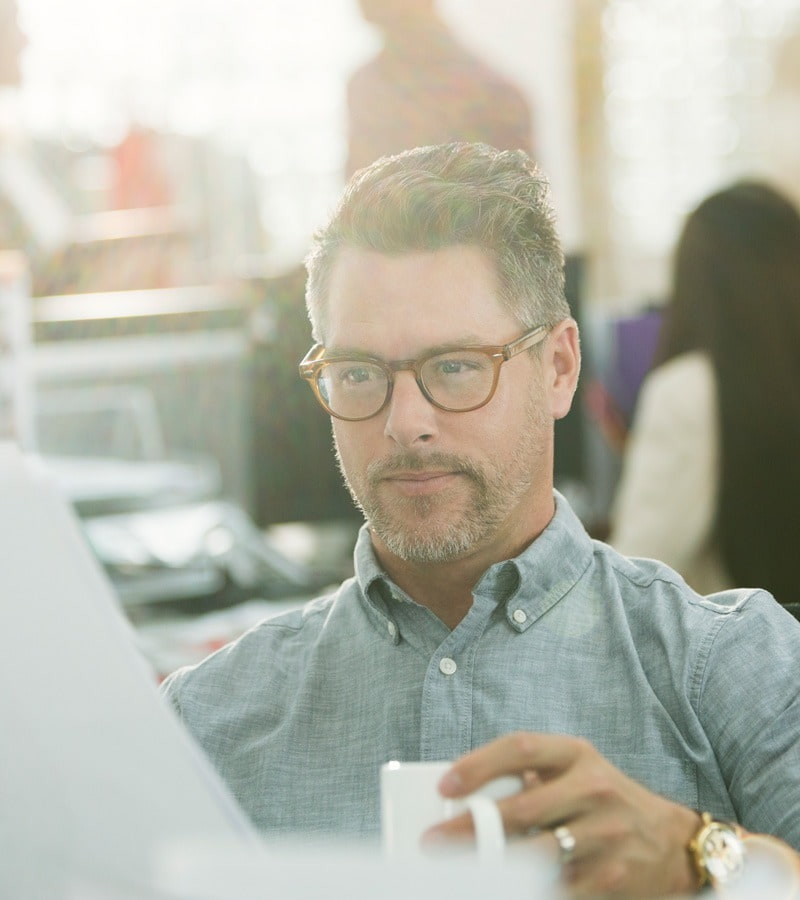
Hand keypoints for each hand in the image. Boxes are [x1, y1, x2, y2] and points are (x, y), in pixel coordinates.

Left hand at [425, 732, 699, 897]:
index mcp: (577, 754)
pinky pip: (558, 887)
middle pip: (522, 808)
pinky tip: (504, 887)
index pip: (521, 747)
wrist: (672, 840)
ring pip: (536, 854)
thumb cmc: (606, 800)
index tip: (445, 784)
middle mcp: (594, 788)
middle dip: (471, 827)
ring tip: (460, 871)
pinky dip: (527, 889)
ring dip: (492, 865)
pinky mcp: (612, 875)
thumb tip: (467, 798)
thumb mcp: (576, 772)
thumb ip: (532, 778)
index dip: (479, 764)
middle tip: (434, 840)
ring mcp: (607, 833)